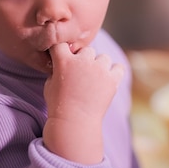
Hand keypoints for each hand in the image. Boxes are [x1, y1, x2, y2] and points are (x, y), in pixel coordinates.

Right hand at [43, 43, 124, 163]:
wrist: (74, 123)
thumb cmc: (59, 105)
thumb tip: (65, 60)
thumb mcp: (50, 84)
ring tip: (95, 79)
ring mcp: (99, 70)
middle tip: (81, 74)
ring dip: (99, 65)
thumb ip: (58, 68)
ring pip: (103, 57)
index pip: (62, 44)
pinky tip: (108, 80)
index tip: (64, 57)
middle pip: (86, 50)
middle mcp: (83, 62)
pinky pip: (118, 67)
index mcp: (64, 61)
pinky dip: (114, 72)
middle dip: (84, 59)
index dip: (63, 51)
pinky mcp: (112, 79)